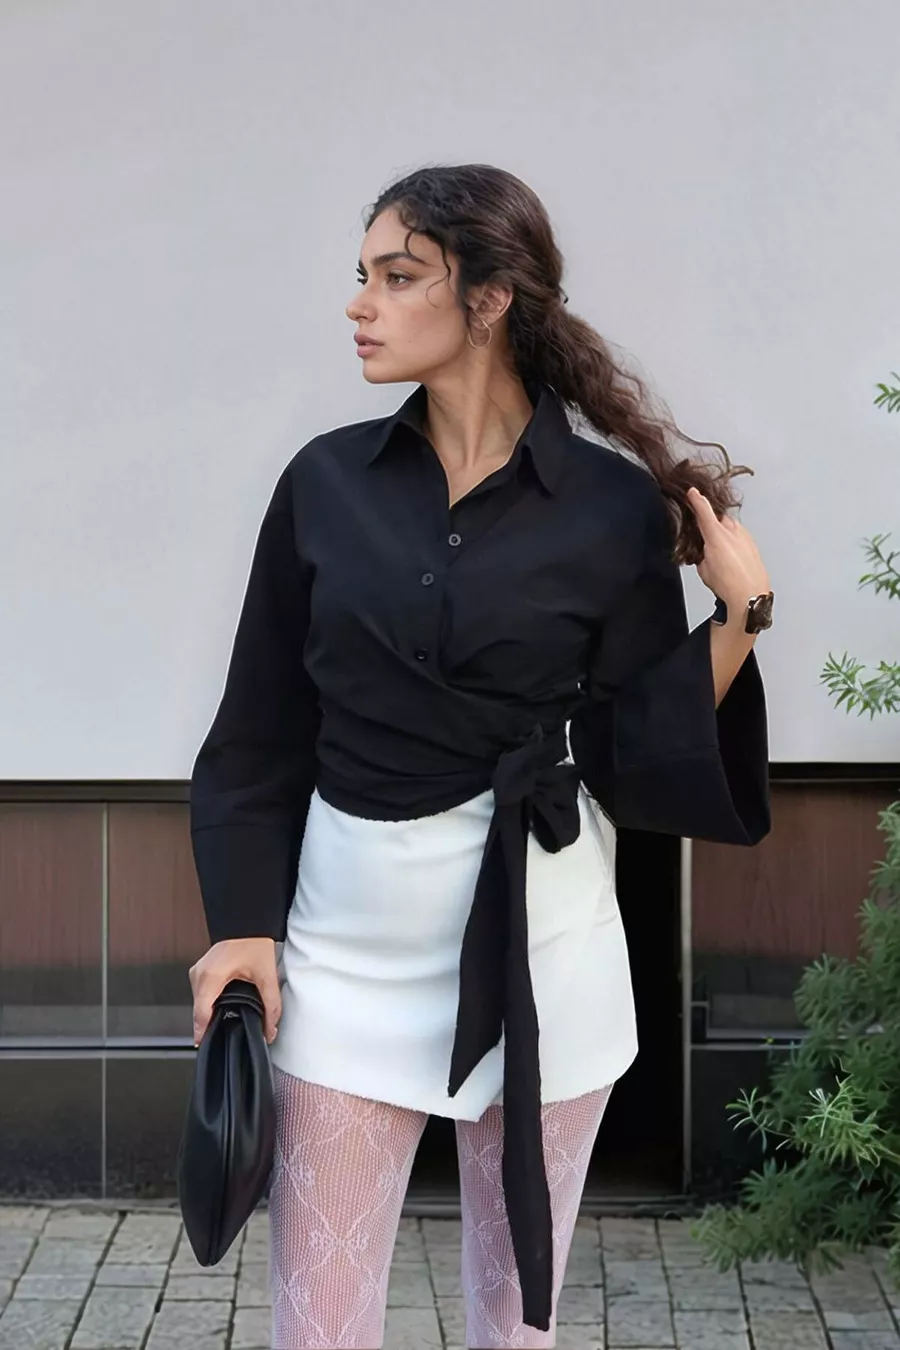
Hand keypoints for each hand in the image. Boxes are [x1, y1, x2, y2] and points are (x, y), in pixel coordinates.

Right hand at [188, 937, 281, 1047]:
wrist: (247, 922)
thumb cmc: (253, 941)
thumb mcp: (266, 976)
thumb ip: (271, 1006)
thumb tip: (270, 1030)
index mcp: (211, 976)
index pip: (201, 1014)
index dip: (203, 1033)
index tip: (206, 1046)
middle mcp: (199, 974)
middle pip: (199, 1011)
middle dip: (211, 1024)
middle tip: (225, 1034)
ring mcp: (197, 971)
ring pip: (199, 1003)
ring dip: (210, 1013)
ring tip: (226, 1019)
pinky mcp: (200, 970)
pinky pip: (201, 993)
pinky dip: (210, 1002)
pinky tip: (224, 1005)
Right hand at [685, 487, 770, 615]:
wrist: (751, 596)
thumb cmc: (728, 585)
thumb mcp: (704, 569)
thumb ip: (702, 554)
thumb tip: (704, 552)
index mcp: (716, 536)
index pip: (703, 511)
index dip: (696, 500)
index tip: (692, 492)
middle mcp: (732, 532)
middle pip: (719, 517)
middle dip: (711, 521)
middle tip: (703, 534)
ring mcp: (745, 537)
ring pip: (730, 526)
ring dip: (723, 532)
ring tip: (719, 552)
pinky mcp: (753, 545)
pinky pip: (740, 536)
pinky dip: (733, 541)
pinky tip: (731, 557)